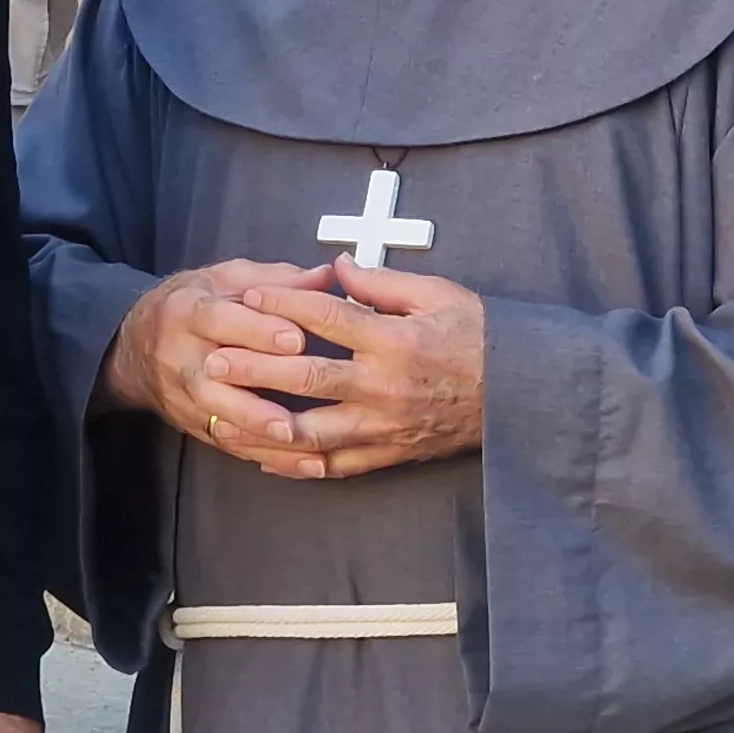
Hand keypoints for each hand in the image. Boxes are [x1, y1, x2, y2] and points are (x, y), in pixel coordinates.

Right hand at [107, 260, 345, 475]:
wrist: (135, 345)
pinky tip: (301, 462)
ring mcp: (185, 396)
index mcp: (188, 311)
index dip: (257, 331)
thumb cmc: (191, 305)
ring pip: (221, 417)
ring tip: (300, 441)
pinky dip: (266, 456)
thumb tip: (327, 276)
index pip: (220, 321)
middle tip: (294, 407)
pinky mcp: (195, 424)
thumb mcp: (226, 279)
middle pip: (214, 379)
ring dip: (261, 433)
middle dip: (254, 396)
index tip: (297, 340)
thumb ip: (276, 280)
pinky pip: (231, 444)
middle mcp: (181, 356)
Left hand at [202, 259, 488, 480]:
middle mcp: (385, 387)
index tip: (248, 297)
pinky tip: (263, 456)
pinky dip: (295, 464)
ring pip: (311, 433)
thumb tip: (338, 266)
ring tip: (224, 416)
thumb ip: (383, 283)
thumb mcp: (439, 295)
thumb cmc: (480, 338)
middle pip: (307, 379)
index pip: (328, 319)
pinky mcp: (388, 454)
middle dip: (254, 370)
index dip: (284, 305)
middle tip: (212, 362)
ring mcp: (384, 427)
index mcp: (396, 341)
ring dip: (263, 425)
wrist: (521, 396)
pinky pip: (335, 466)